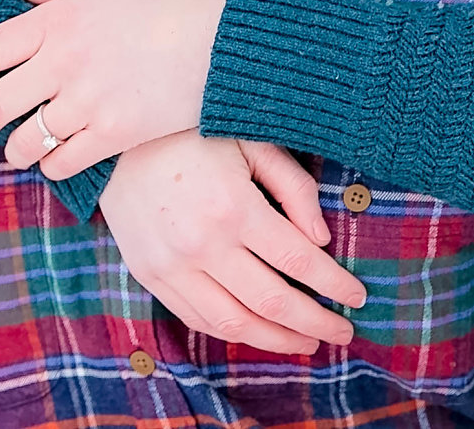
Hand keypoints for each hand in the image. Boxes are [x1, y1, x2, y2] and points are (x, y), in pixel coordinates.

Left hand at [0, 0, 224, 178]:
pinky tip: (55, 160)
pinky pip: (62, 162)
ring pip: (25, 141)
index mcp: (56, 21)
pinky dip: (52, 167)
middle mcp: (64, 61)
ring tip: (15, 151)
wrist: (216, 46)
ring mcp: (88, 100)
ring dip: (14, 151)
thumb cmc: (156, 13)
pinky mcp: (114, 133)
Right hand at [98, 131, 365, 354]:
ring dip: (278, 340)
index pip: (299, 260)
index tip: (358, 296)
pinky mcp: (149, 274)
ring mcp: (171, 264)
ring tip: (308, 342)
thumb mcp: (251, 141)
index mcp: (233, 206)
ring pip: (234, 323)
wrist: (115, 135)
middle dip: (316, 322)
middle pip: (273, 302)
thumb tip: (321, 238)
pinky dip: (234, 331)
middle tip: (344, 331)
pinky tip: (260, 330)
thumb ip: (292, 187)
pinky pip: (197, 318)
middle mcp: (201, 243)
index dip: (335, 285)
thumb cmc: (192, 131)